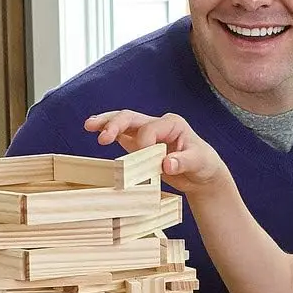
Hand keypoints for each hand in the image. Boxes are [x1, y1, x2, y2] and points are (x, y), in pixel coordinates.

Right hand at [83, 110, 228, 192]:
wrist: (202, 175)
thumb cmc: (203, 164)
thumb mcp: (199, 163)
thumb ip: (184, 162)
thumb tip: (167, 164)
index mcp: (173, 123)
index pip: (150, 129)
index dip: (144, 144)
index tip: (146, 161)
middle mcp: (158, 124)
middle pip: (131, 118)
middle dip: (115, 124)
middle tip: (102, 136)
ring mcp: (147, 133)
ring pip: (123, 123)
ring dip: (106, 123)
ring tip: (88, 125)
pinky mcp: (139, 144)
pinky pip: (122, 136)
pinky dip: (110, 134)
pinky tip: (96, 133)